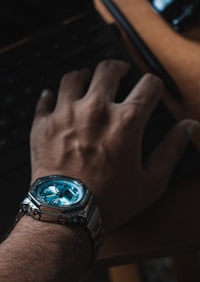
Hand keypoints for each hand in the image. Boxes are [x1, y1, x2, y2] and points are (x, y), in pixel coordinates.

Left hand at [30, 60, 198, 232]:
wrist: (65, 213)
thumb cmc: (109, 201)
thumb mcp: (151, 182)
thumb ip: (171, 149)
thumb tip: (188, 127)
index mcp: (126, 121)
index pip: (148, 85)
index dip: (154, 85)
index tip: (152, 89)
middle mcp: (96, 109)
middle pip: (108, 70)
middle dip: (118, 68)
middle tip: (120, 73)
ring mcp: (66, 113)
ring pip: (75, 77)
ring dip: (84, 76)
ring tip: (87, 81)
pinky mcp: (44, 124)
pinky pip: (45, 98)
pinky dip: (51, 96)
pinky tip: (54, 98)